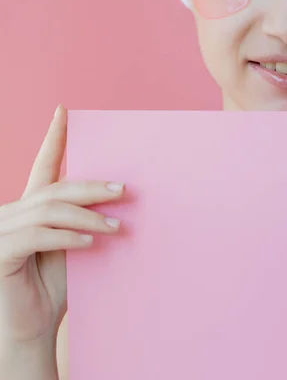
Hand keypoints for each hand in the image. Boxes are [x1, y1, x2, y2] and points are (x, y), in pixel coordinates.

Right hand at [0, 104, 124, 352]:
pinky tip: (91, 242)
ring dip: (87, 215)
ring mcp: (2, 231)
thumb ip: (85, 219)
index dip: (53, 137)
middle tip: (125, 190)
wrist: (34, 326)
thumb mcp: (76, 243)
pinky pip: (37, 234)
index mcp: (31, 205)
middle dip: (93, 186)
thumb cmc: (57, 284)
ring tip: (116, 226)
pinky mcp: (1, 252)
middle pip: (56, 187)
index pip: (43, 164)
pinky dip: (67, 236)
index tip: (63, 110)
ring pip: (50, 209)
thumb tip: (121, 195)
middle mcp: (13, 211)